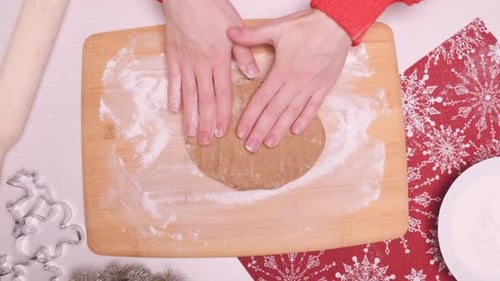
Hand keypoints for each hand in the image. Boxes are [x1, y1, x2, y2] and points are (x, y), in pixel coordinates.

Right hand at [163, 0, 258, 144]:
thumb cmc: (212, 9)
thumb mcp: (235, 29)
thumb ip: (243, 53)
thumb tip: (252, 74)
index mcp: (219, 60)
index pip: (222, 93)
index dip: (222, 114)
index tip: (222, 131)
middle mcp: (202, 65)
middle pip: (205, 99)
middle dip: (206, 123)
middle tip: (206, 141)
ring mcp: (186, 62)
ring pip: (188, 94)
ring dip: (190, 115)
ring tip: (190, 133)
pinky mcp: (173, 56)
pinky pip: (173, 80)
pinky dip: (173, 95)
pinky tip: (174, 109)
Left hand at [227, 9, 351, 152]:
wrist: (337, 24)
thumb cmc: (308, 26)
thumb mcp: (277, 28)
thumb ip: (251, 35)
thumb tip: (229, 33)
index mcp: (282, 70)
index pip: (262, 99)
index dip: (250, 117)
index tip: (241, 131)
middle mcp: (295, 82)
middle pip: (274, 111)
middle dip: (261, 130)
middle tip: (251, 146)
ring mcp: (311, 87)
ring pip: (292, 113)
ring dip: (280, 129)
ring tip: (269, 144)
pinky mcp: (324, 87)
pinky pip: (313, 107)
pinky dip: (305, 120)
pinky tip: (296, 131)